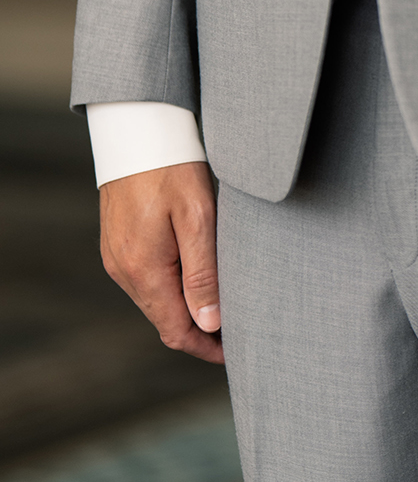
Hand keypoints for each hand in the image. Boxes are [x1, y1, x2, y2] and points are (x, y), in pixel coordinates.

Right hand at [99, 162, 222, 363]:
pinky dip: (171, 287)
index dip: (206, 347)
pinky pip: (146, 279)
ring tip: (223, 304)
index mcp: (143, 270)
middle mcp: (123, 270)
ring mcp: (117, 257)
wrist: (136, 129)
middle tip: (237, 331)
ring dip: (186, 308)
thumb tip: (210, 324)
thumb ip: (203, 273)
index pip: (175, 330)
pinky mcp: (118, 243)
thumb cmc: (173, 166)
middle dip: (199, 331)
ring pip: (155, 300)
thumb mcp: (197, 217)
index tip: (234, 352)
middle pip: (164, 319)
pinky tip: (196, 276)